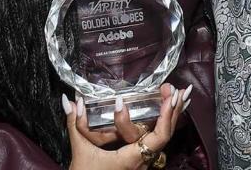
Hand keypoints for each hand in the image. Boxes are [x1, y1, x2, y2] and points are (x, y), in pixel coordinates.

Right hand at [64, 84, 191, 169]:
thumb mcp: (80, 151)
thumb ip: (75, 125)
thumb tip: (70, 101)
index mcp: (132, 159)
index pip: (158, 137)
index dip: (163, 116)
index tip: (161, 95)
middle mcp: (143, 161)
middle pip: (167, 134)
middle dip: (173, 109)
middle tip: (175, 88)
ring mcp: (144, 161)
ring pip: (166, 137)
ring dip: (174, 114)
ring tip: (181, 94)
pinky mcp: (141, 159)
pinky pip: (159, 139)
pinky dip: (167, 123)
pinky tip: (172, 110)